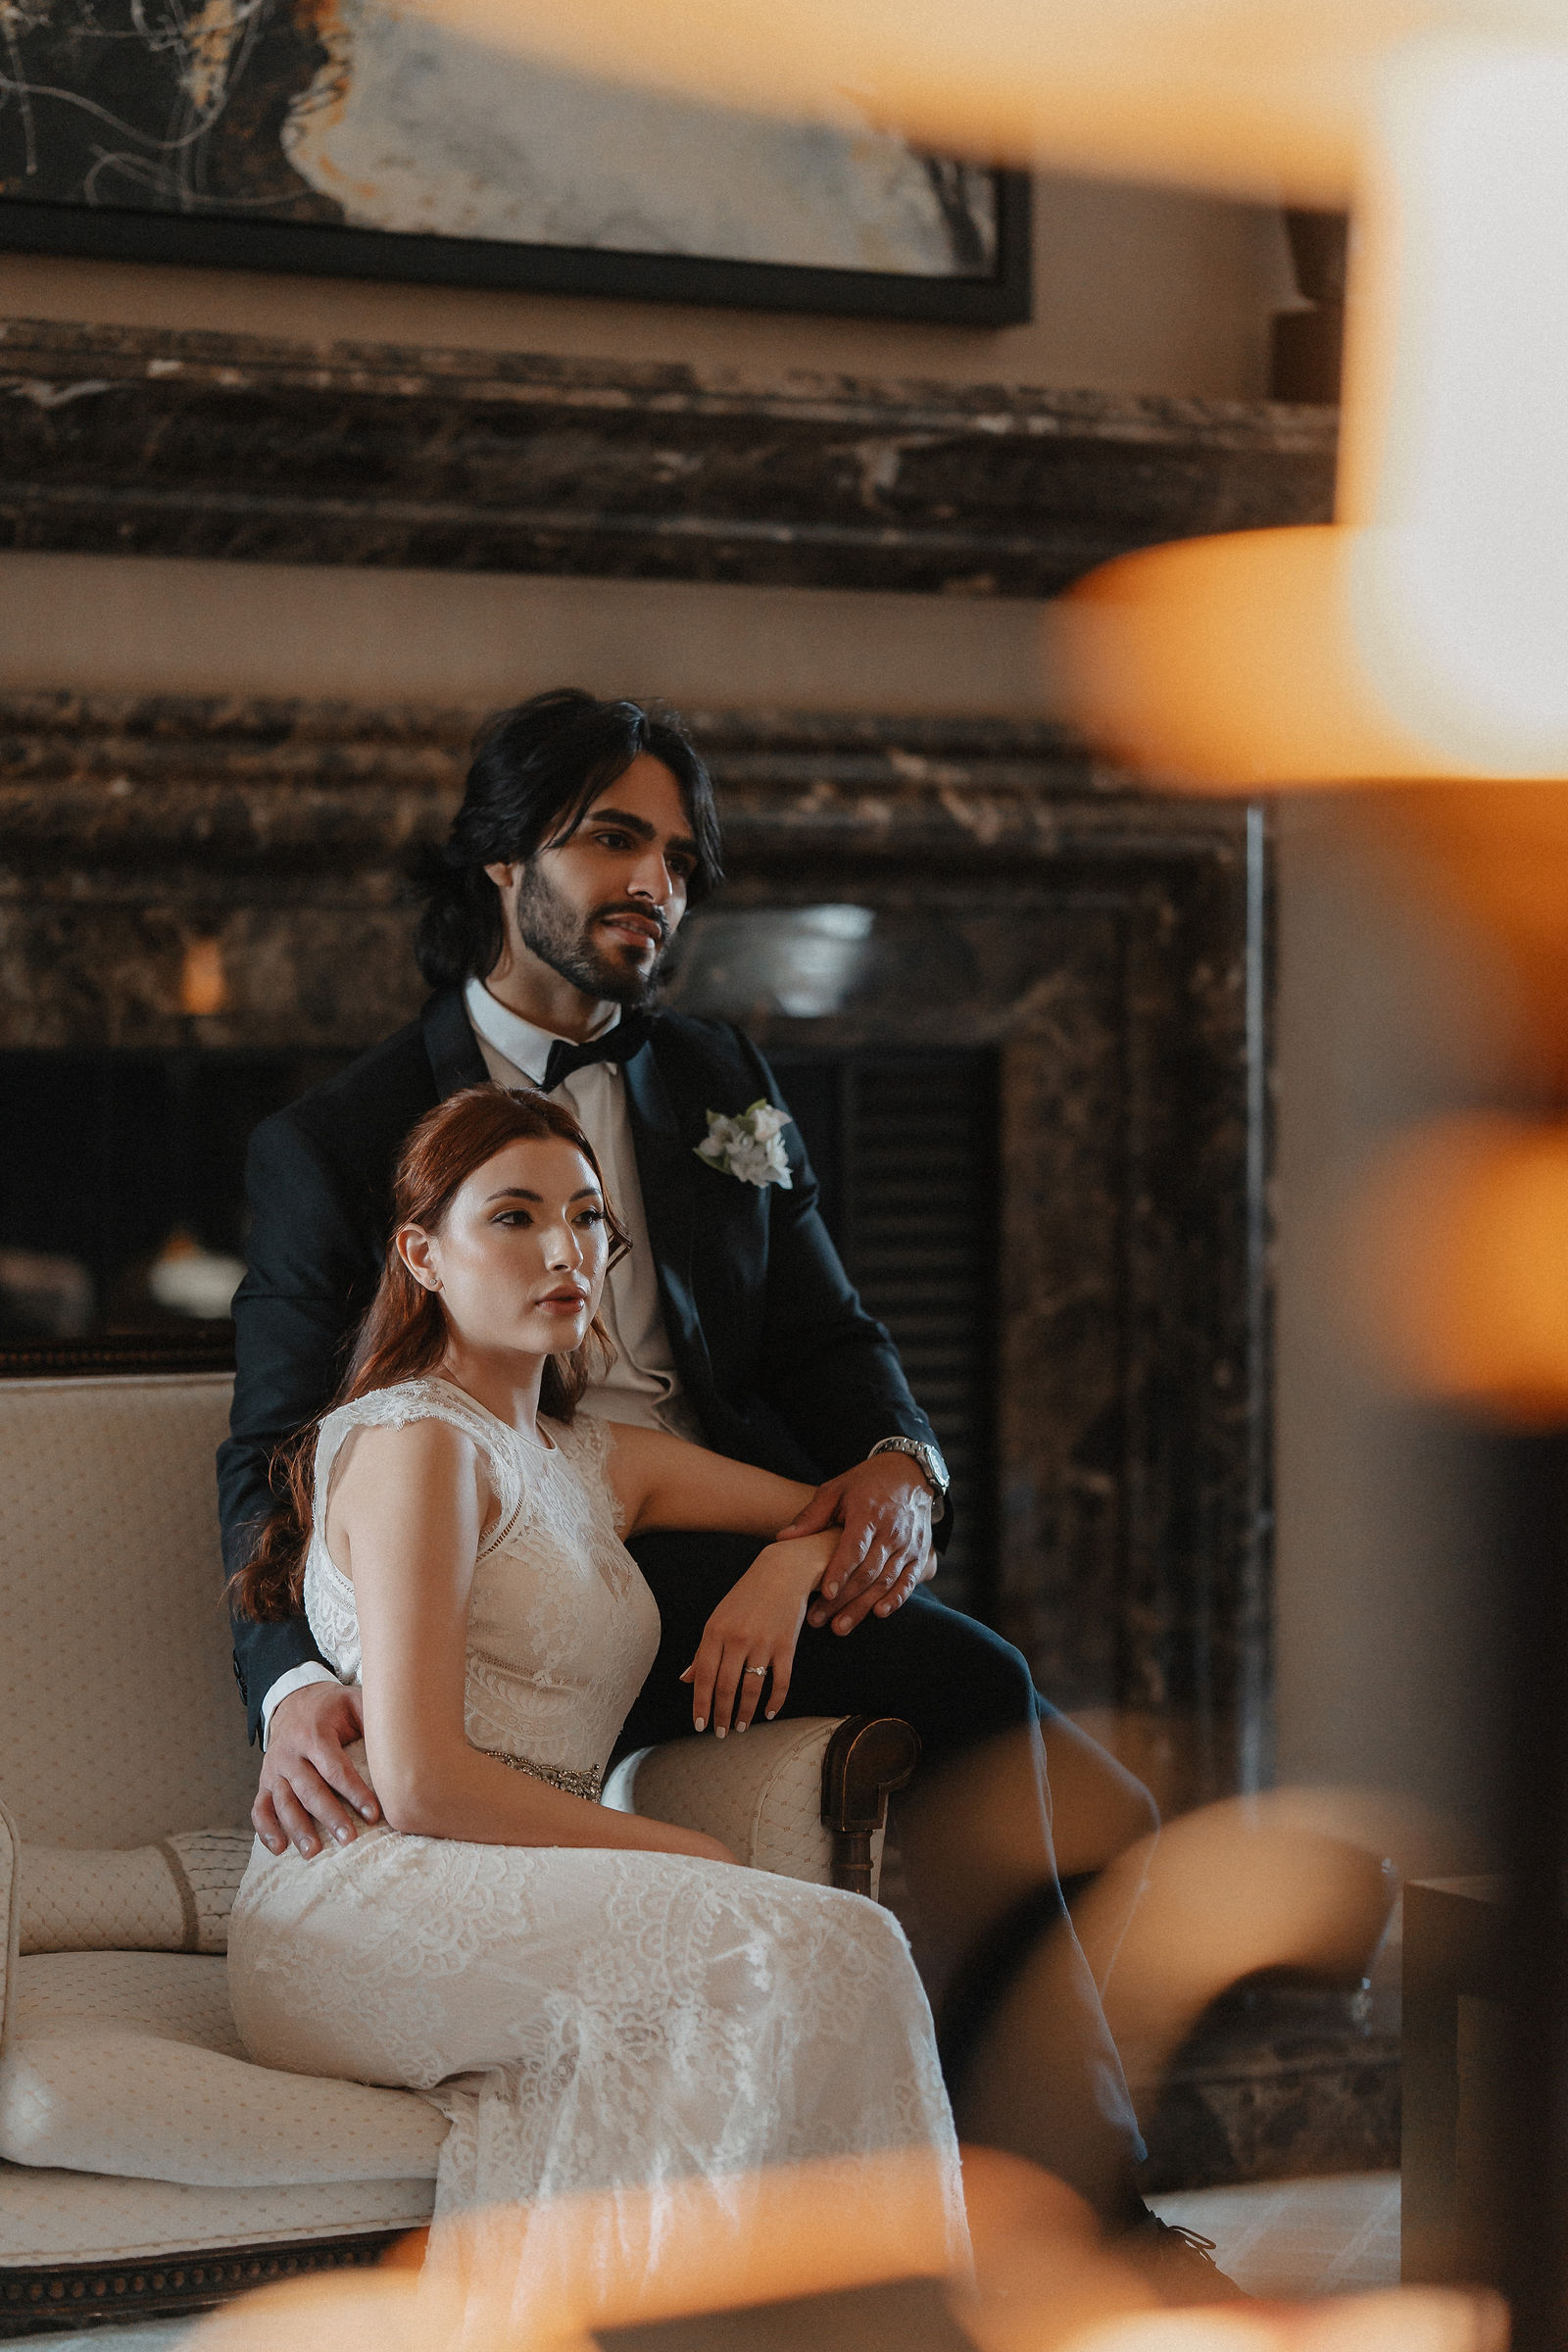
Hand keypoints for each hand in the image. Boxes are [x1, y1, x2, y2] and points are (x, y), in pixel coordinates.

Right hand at [254, 1681, 377, 1857]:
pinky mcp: (264, 1782)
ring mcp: (274, 1770)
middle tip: (348, 1839)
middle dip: (329, 1816)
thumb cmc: (332, 1707)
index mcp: (313, 1734)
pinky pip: (260, 1808)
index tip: (373, 1814)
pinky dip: (266, 1830)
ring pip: (284, 1803)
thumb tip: (401, 1746)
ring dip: (297, 1829)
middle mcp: (290, 1753)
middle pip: (309, 1790)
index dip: (354, 1792)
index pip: (335, 1768)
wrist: (293, 1699)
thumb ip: (372, 1721)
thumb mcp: (353, 1702)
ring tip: (313, 1852)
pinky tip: (278, 1849)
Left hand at [680, 1533, 833, 1736]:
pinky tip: (769, 1713)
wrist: (781, 1573)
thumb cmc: (745, 1598)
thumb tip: (685, 1679)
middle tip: (721, 1733)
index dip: (700, 1704)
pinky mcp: (786, 1645)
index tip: (699, 1725)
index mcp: (715, 1632)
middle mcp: (737, 1639)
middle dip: (721, 1715)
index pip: (703, 1677)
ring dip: (745, 1713)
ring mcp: (763, 1643)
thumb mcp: (718, 1619)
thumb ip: (702, 1651)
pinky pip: (780, 1682)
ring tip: (741, 1727)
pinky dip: (775, 1701)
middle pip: (726, 1687)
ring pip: (751, 1689)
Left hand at [777, 1456, 934, 1634]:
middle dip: (843, 1599)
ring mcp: (908, 1544)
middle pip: (867, 1572)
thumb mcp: (836, 1490)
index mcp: (869, 1514)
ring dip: (863, 1607)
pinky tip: (879, 1614)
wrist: (909, 1473)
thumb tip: (782, 1538)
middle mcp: (892, 1531)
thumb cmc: (865, 1483)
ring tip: (840, 1626)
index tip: (824, 1593)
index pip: (854, 1548)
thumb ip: (811, 1515)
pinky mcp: (920, 1554)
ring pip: (885, 1581)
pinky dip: (896, 1599)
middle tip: (818, 1620)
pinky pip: (908, 1581)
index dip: (840, 1571)